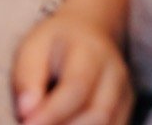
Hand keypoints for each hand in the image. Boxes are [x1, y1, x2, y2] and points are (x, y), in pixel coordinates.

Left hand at [10, 10, 132, 124]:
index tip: (26, 123)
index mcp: (91, 51)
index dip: (51, 112)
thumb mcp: (32, 48)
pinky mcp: (125, 111)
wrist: (88, 34)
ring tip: (46, 124)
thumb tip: (26, 112)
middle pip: (97, 114)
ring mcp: (125, 94)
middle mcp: (115, 73)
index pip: (76, 87)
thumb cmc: (54, 45)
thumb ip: (27, 79)